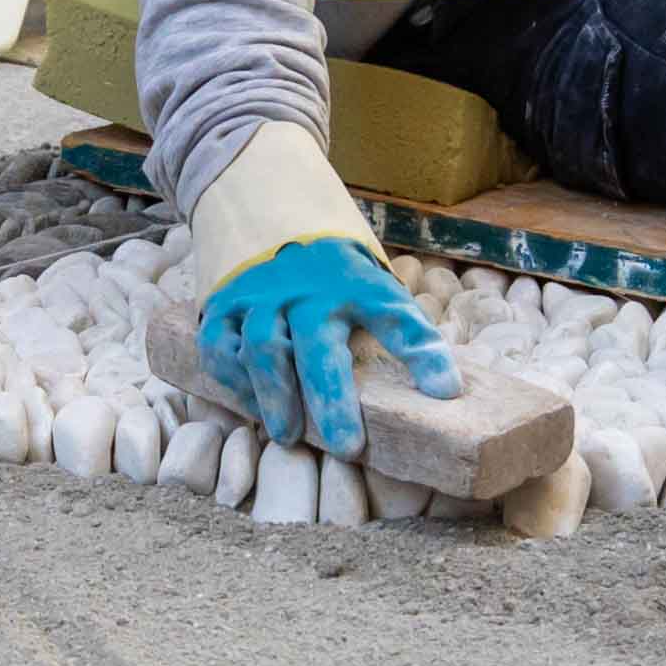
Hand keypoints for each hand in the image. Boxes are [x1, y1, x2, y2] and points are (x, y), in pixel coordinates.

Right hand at [196, 234, 457, 455]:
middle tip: (347, 447)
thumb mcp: (378, 292)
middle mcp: (309, 288)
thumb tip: (445, 392)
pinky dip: (233, 378)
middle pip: (318, 344)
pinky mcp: (225, 304)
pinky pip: (221, 345)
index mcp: (359, 285)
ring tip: (288, 435)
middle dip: (332, 397)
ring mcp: (263, 295)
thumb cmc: (339, 280)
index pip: (397, 318)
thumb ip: (406, 334)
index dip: (424, 353)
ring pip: (263, 346)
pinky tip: (252, 405)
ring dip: (276, 394)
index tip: (445, 391)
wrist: (275, 218)